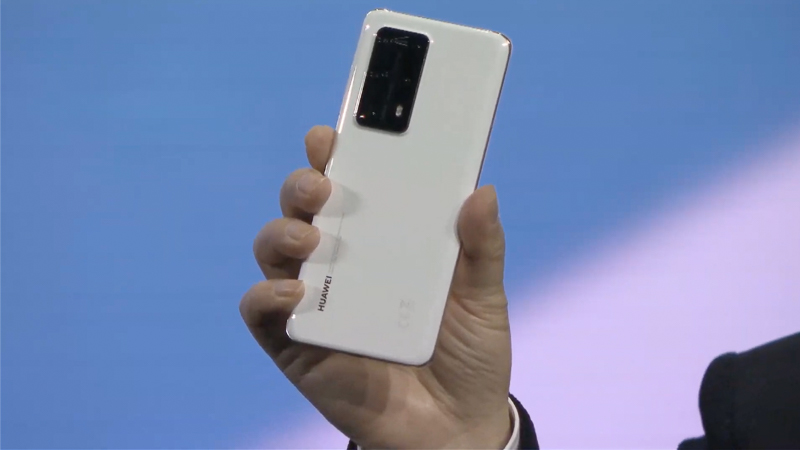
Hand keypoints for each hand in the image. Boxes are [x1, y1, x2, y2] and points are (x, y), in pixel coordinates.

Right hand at [241, 125, 512, 448]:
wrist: (455, 428)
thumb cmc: (467, 355)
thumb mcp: (482, 298)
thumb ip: (481, 249)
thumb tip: (481, 192)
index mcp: (383, 244)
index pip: (350, 190)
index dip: (334, 157)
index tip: (332, 135)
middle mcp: (342, 265)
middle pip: (304, 210)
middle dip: (302, 185)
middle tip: (322, 183)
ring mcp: (317, 303)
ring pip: (275, 250)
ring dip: (282, 232)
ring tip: (311, 235)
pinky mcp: (297, 344)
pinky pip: (262, 311)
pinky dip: (266, 294)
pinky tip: (295, 291)